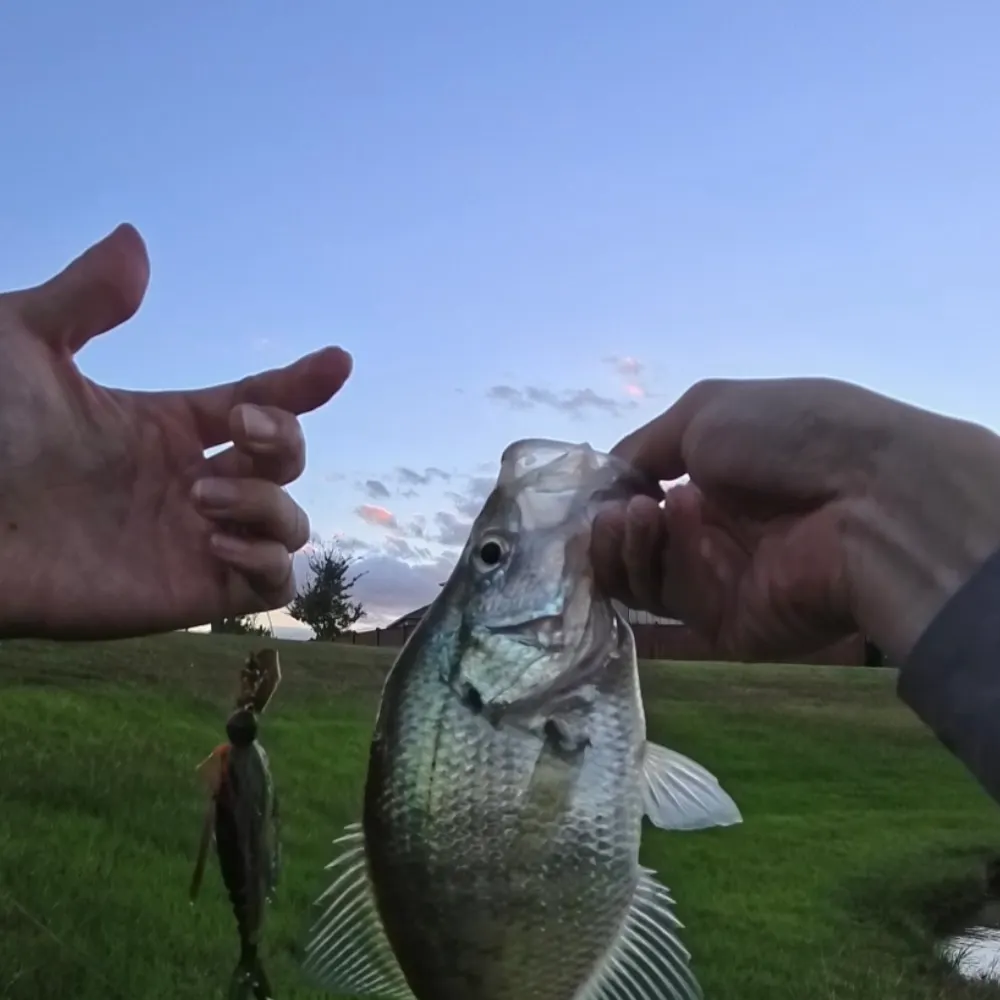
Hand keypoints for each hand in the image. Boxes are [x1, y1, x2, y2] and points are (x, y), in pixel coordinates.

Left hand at [0, 224, 351, 638]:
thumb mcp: (22, 343)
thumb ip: (86, 295)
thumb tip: (134, 239)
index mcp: (165, 427)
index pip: (258, 402)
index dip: (301, 384)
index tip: (336, 362)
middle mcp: (191, 482)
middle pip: (287, 459)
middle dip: (283, 438)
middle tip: (235, 429)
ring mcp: (196, 540)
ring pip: (291, 523)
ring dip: (269, 503)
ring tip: (200, 497)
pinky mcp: (190, 594)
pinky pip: (272, 583)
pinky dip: (267, 559)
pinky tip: (214, 541)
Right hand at [593, 377, 999, 662]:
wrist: (865, 495)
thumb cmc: (788, 436)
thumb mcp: (705, 411)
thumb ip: (644, 447)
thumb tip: (610, 482)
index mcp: (714, 482)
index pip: (641, 502)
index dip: (609, 501)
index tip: (590, 496)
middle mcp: (715, 533)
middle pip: (633, 551)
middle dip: (611, 530)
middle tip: (615, 514)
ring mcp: (722, 582)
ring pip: (644, 583)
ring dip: (628, 546)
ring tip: (639, 515)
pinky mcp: (729, 626)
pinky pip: (675, 606)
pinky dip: (664, 563)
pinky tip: (673, 522)